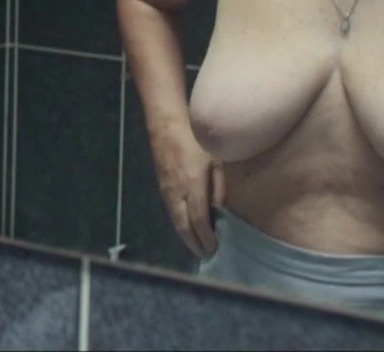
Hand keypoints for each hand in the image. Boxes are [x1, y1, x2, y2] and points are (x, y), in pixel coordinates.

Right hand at [150, 121, 225, 257]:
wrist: (166, 127)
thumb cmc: (197, 141)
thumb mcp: (216, 161)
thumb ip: (219, 188)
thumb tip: (221, 212)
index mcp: (192, 185)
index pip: (199, 219)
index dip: (206, 236)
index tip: (215, 248)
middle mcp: (176, 193)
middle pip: (184, 227)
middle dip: (195, 244)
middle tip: (207, 256)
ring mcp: (166, 192)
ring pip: (175, 222)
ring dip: (186, 238)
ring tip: (198, 248)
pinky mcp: (162, 189)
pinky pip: (171, 213)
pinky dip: (180, 226)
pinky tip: (188, 230)